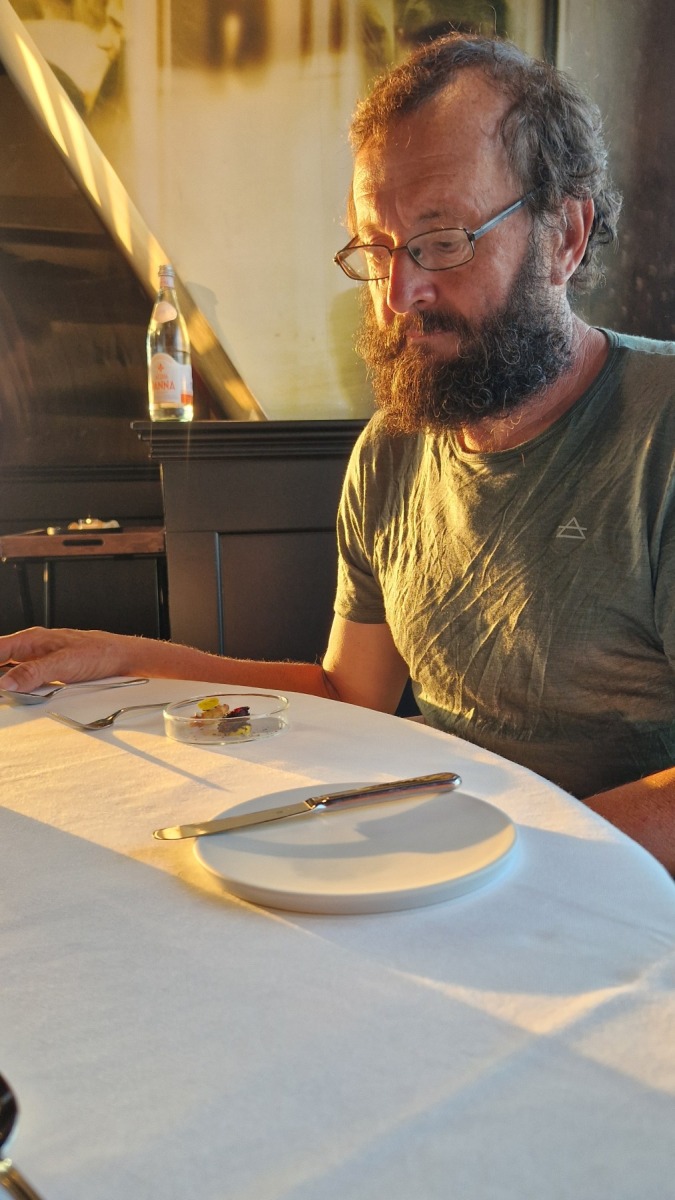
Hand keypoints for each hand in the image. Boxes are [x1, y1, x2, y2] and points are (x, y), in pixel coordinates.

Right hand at [0, 627, 135, 691]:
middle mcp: (33, 648)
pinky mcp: (50, 671)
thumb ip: (33, 673)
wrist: (123, 658)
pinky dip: (21, 688)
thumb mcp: (63, 664)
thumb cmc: (99, 652)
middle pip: (1, 661)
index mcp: (31, 640)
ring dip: (8, 682)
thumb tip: (6, 683)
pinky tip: (21, 696)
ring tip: (7, 695)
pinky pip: (27, 679)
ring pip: (12, 671)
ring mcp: (41, 660)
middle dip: (0, 677)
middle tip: (2, 694)